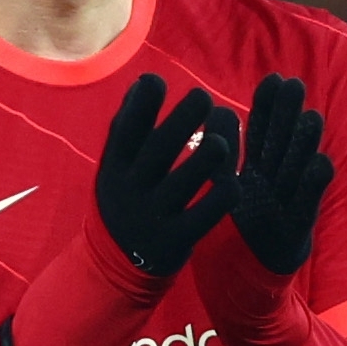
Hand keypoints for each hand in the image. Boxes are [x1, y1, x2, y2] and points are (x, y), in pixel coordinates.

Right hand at [95, 74, 240, 275]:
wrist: (119, 265)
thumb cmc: (125, 199)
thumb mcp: (116, 167)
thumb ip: (128, 128)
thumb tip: (144, 81)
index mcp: (113, 168)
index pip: (125, 129)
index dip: (141, 102)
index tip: (157, 81)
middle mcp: (131, 191)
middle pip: (160, 148)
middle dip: (184, 117)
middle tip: (203, 96)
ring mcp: (154, 217)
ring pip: (189, 178)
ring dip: (210, 153)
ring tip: (221, 141)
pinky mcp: (177, 240)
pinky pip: (209, 212)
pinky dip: (224, 192)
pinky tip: (233, 182)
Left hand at [231, 74, 334, 274]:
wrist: (250, 278)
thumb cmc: (240, 230)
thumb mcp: (227, 189)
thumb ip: (223, 154)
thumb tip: (218, 111)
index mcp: (256, 171)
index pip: (262, 132)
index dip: (267, 107)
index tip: (274, 78)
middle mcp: (275, 182)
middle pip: (283, 143)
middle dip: (289, 115)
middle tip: (295, 85)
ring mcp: (288, 203)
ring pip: (298, 168)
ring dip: (305, 144)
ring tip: (311, 117)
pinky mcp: (297, 229)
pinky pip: (307, 204)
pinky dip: (313, 185)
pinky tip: (321, 162)